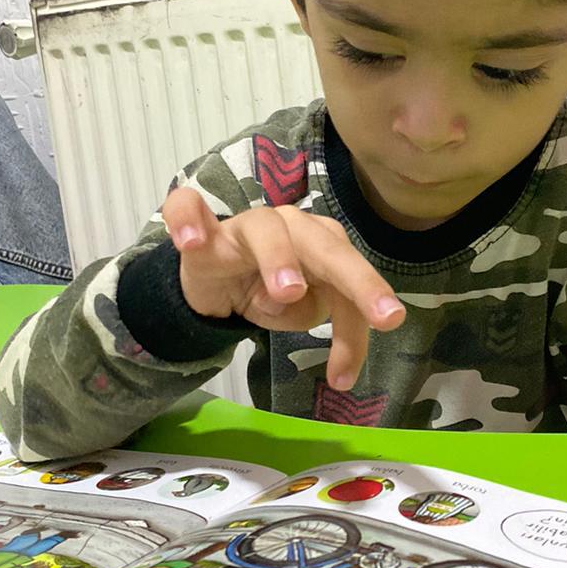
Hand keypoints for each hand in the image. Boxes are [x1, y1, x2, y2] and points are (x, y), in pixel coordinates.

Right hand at [161, 187, 405, 391]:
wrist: (216, 284)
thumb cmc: (267, 293)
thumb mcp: (300, 313)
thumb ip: (313, 310)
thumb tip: (305, 304)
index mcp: (324, 245)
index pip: (350, 280)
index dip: (360, 317)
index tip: (364, 357)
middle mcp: (291, 227)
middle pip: (325, 246)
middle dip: (356, 279)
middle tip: (381, 316)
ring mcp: (244, 227)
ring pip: (266, 229)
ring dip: (280, 257)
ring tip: (287, 291)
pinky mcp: (202, 232)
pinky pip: (186, 210)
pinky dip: (186, 218)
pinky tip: (190, 240)